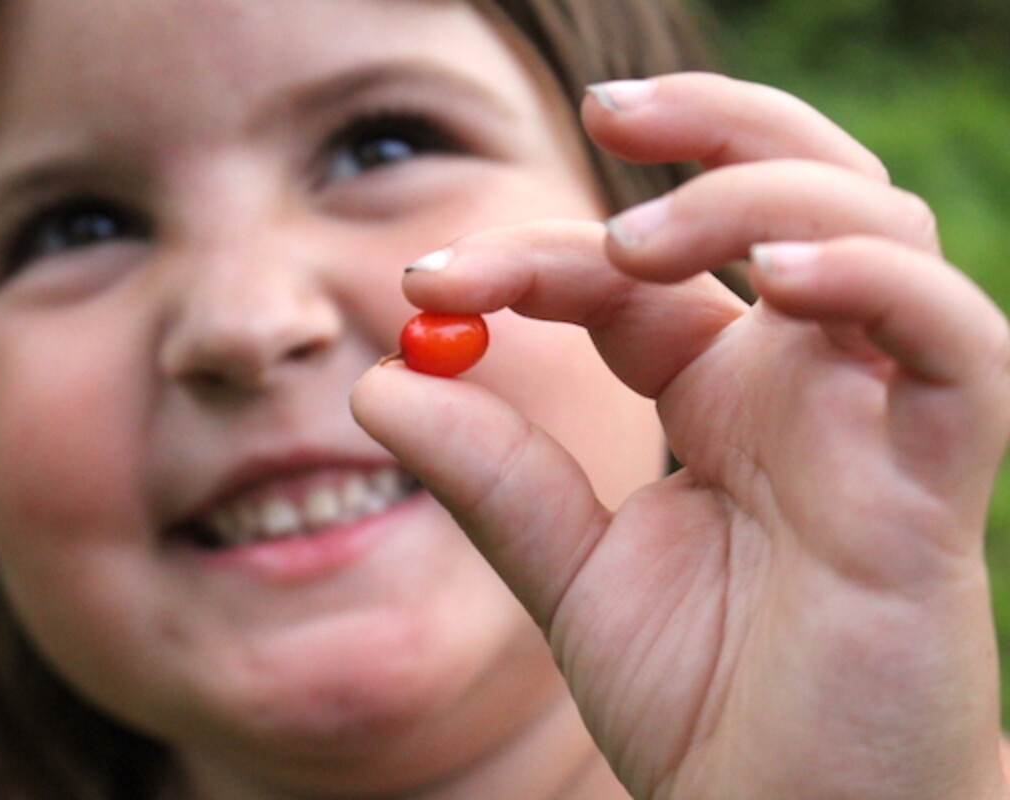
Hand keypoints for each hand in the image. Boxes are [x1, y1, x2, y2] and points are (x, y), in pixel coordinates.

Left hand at [351, 73, 1009, 798]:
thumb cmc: (701, 702)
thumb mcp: (567, 573)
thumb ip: (487, 475)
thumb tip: (377, 380)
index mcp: (721, 392)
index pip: (634, 272)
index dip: (535, 253)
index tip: (424, 279)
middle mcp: (804, 380)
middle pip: (791, 187)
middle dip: (709, 126)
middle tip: (603, 105)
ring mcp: (879, 415)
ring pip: (873, 225)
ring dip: (761, 190)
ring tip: (641, 232)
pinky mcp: (944, 475)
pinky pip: (953, 338)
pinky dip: (876, 283)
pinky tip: (774, 279)